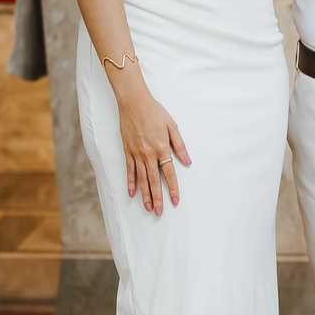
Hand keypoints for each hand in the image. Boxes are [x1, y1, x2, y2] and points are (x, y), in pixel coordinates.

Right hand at [117, 81, 190, 214]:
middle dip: (157, 198)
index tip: (175, 201)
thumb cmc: (155, 112)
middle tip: (159, 212)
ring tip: (148, 208)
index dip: (173, 188)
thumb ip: (180, 145)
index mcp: (162, 148)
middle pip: (154, 181)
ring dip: (145, 195)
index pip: (169, 173)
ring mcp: (136, 154)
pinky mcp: (127, 151)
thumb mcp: (172, 126)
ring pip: (141, 179)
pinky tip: (131, 193)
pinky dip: (130, 182)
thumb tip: (188, 162)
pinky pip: (129, 170)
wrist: (134, 102)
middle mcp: (148, 154)